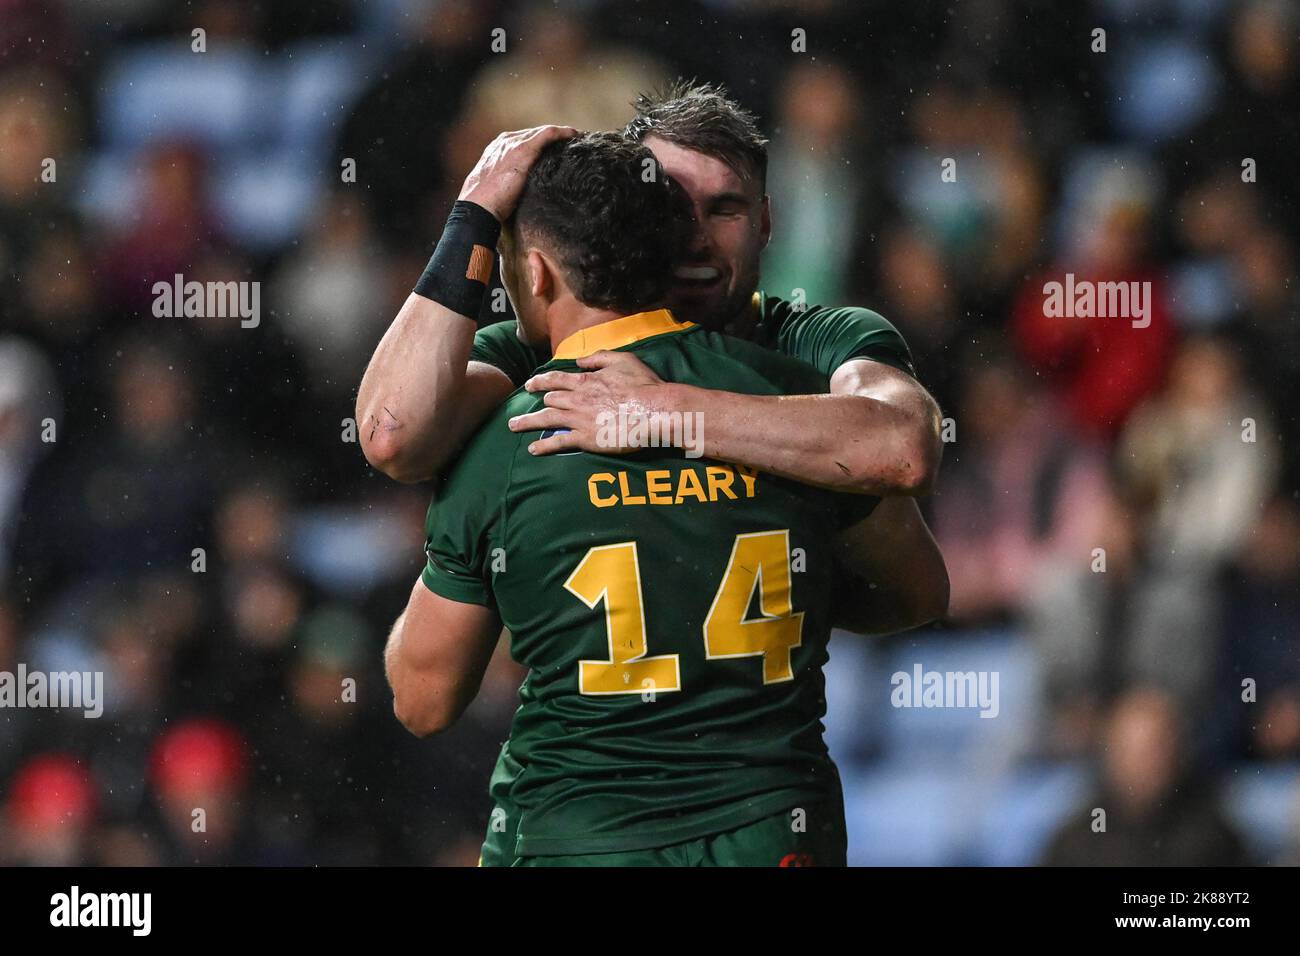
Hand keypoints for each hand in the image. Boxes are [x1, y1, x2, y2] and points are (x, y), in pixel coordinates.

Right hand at [458, 126, 577, 220]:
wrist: (478, 208)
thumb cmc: (485, 206)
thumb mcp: (493, 190)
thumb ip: (504, 185)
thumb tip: (513, 197)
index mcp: (496, 150)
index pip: (522, 140)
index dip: (539, 143)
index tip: (554, 150)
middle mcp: (504, 142)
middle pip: (533, 135)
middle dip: (551, 139)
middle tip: (570, 144)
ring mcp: (513, 144)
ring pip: (542, 133)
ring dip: (559, 135)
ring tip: (575, 138)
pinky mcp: (523, 150)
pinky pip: (548, 134)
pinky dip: (562, 133)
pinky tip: (574, 134)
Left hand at [507, 350, 670, 454]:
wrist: (654, 410)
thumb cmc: (643, 384)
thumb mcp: (623, 360)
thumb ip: (599, 357)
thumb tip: (580, 360)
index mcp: (586, 380)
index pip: (557, 379)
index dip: (541, 381)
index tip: (530, 385)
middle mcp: (577, 399)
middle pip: (550, 399)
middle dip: (535, 403)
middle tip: (522, 408)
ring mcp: (579, 419)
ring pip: (547, 419)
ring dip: (528, 422)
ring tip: (513, 426)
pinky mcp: (585, 439)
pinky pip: (559, 442)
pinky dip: (544, 446)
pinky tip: (532, 449)